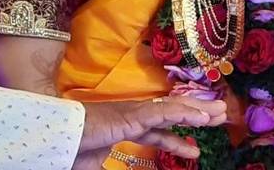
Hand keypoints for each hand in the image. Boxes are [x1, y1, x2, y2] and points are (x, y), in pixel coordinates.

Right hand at [72, 95, 226, 167]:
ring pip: (174, 110)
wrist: (54, 140)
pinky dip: (185, 113)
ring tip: (220, 116)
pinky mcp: (133, 115)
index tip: (197, 140)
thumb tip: (118, 169)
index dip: (179, 134)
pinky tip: (202, 118)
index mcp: (127, 128)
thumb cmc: (71, 150)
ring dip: (198, 111)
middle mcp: (134, 117)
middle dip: (196, 116)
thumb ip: (117, 165)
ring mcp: (134, 114)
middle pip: (172, 115)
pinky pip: (164, 113)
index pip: (160, 129)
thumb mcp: (98, 164)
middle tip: (220, 117)